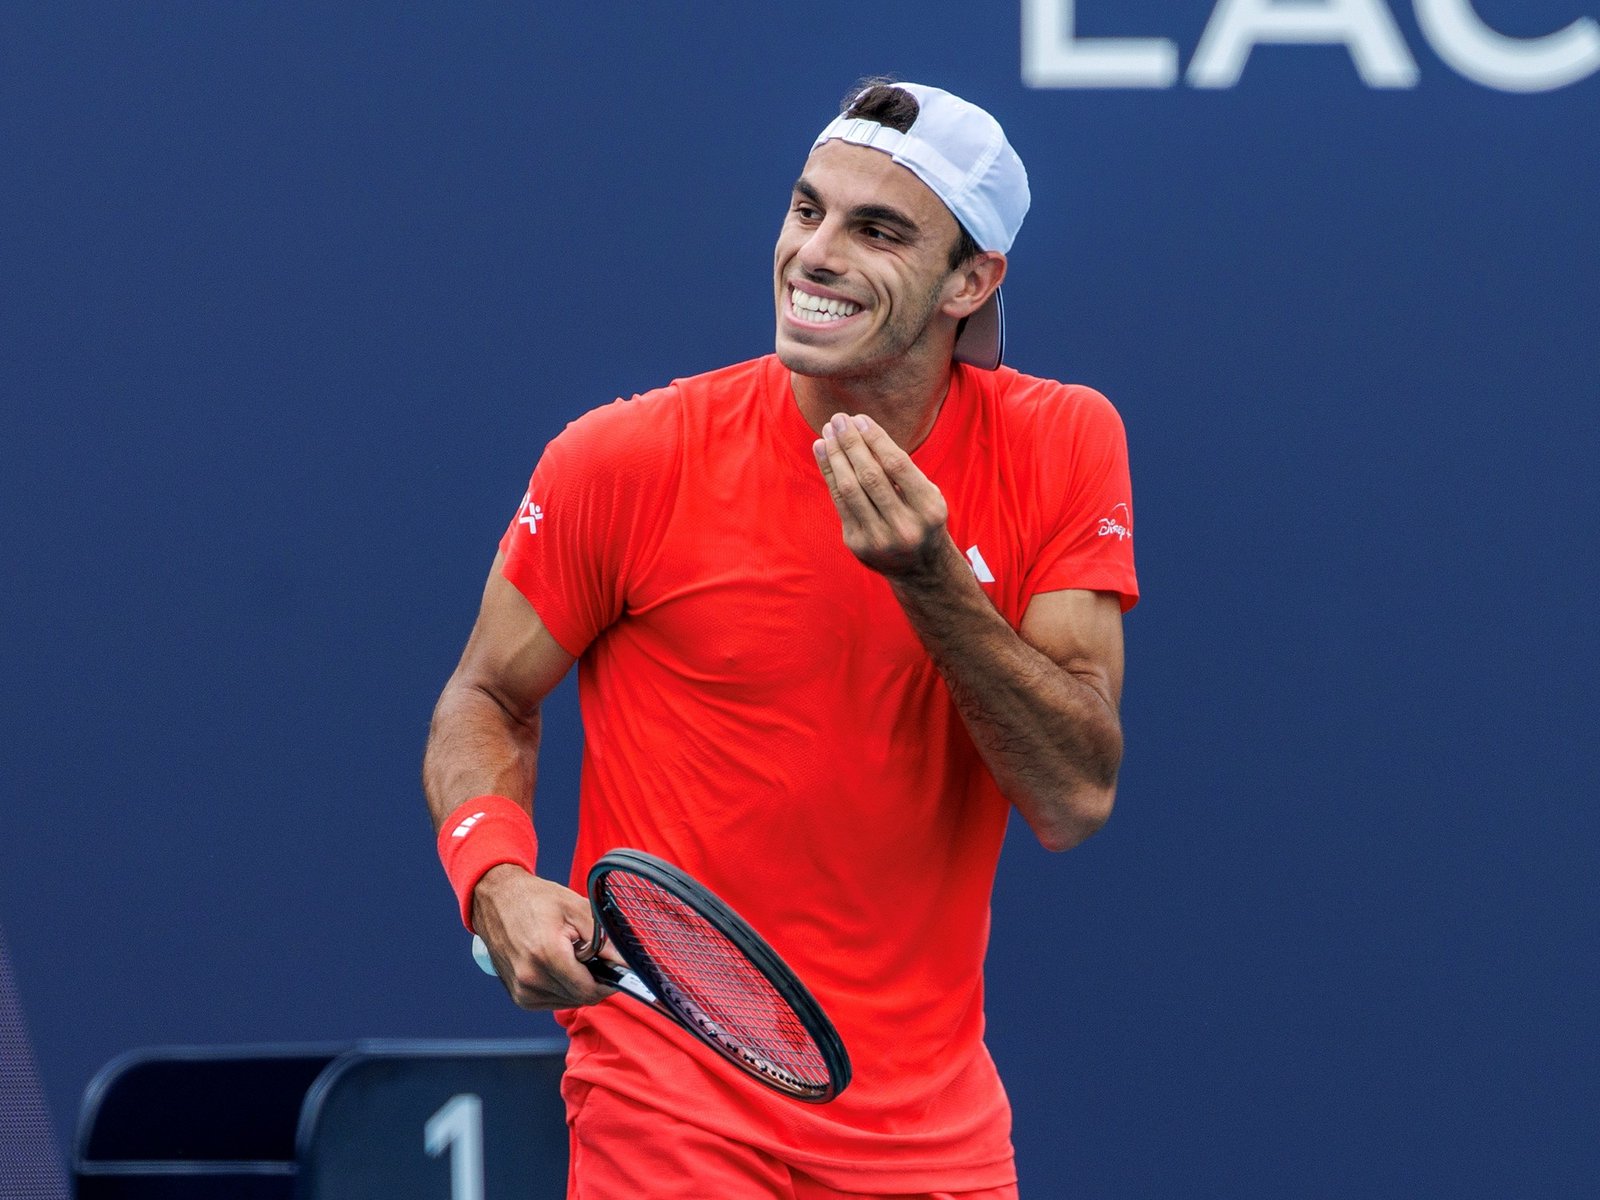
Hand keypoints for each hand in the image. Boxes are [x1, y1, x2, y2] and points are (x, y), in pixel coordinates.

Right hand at [470, 865, 617, 1009]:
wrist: (496, 899)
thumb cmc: (535, 899)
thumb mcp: (575, 908)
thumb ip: (604, 939)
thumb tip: (626, 962)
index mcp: (546, 954)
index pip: (588, 989)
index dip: (607, 982)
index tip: (614, 969)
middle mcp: (530, 977)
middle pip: (580, 997)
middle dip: (594, 981)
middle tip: (592, 956)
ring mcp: (521, 990)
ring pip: (568, 1002)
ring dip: (577, 985)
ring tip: (570, 957)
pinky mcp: (518, 996)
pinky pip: (553, 1002)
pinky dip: (563, 989)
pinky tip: (558, 966)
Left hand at [813, 413, 949, 578]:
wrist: (920, 567)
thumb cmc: (921, 516)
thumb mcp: (925, 493)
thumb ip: (900, 468)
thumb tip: (861, 428)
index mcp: (929, 508)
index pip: (897, 464)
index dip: (875, 438)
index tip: (859, 418)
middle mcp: (905, 526)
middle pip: (870, 475)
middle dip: (851, 443)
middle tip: (838, 419)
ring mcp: (879, 539)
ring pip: (850, 488)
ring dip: (835, 456)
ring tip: (827, 432)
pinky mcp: (858, 544)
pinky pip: (839, 501)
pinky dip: (829, 473)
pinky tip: (823, 452)